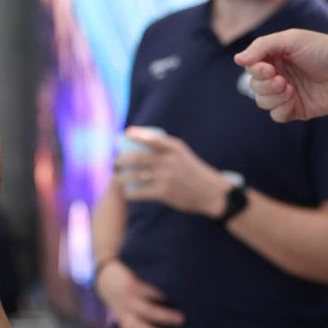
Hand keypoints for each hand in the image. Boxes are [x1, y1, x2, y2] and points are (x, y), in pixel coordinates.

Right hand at [96, 260, 185, 327]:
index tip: (179, 296)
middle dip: (165, 315)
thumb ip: (152, 272)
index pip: (150, 290)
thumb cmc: (130, 271)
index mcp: (133, 284)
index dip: (163, 294)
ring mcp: (124, 311)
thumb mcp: (137, 267)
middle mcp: (129, 300)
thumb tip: (176, 276)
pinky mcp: (121, 319)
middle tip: (182, 319)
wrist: (105, 279)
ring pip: (137, 324)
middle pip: (148, 309)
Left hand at [113, 128, 228, 216]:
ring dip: (121, 177)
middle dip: (121, 159)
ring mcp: (166, 177)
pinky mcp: (164, 192)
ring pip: (135, 176)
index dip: (136, 135)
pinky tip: (126, 193)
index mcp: (175, 148)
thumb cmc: (194, 172)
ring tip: (116, 178)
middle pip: (137, 158)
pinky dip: (130, 193)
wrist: (211, 192)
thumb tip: (142, 142)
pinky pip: (141, 192)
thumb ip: (166, 148)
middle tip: (116, 161)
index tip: (125, 134)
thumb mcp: (184, 154)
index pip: (151, 138)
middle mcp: (169, 161)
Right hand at [235, 29, 327, 122]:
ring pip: (263, 102)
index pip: (251, 68)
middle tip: (283, 80)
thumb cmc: (323, 50)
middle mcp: (279, 75)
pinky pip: (277, 115)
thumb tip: (238, 59)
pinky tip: (293, 100)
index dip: (256, 71)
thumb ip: (262, 46)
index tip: (269, 69)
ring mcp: (287, 94)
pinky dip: (281, 109)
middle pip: (254, 87)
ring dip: (273, 97)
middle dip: (265, 85)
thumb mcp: (291, 39)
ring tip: (290, 89)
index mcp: (275, 57)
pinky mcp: (297, 109)